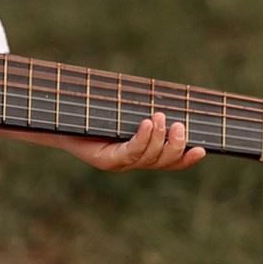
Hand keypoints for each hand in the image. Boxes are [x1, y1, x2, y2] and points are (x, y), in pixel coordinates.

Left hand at [71, 112, 206, 172]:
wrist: (60, 121)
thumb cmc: (93, 112)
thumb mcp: (124, 112)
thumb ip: (145, 111)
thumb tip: (167, 98)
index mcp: (140, 154)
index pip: (169, 163)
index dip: (186, 159)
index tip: (202, 149)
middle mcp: (132, 163)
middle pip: (164, 162)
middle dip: (176, 145)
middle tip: (180, 125)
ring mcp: (120, 165)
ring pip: (149, 157)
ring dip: (160, 137)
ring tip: (162, 117)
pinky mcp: (107, 161)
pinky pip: (131, 152)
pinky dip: (142, 138)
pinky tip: (148, 124)